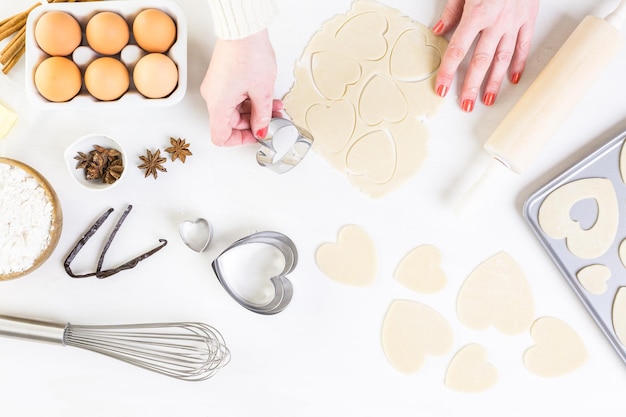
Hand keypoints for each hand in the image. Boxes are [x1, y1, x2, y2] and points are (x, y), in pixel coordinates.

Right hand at [201, 29, 282, 145]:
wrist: (242, 29)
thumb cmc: (248, 54)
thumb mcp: (262, 92)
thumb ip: (262, 116)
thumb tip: (261, 130)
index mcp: (218, 105)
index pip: (221, 137)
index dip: (240, 140)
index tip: (257, 136)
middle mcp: (213, 97)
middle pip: (231, 123)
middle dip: (254, 123)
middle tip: (273, 121)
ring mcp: (217, 87)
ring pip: (235, 110)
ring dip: (256, 111)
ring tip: (276, 107)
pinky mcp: (223, 78)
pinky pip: (235, 97)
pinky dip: (251, 100)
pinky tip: (267, 97)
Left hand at [432, 0, 538, 111]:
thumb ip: (451, 11)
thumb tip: (438, 30)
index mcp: (477, 13)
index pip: (457, 50)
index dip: (448, 71)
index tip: (442, 88)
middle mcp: (496, 21)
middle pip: (480, 60)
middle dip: (471, 85)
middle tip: (465, 104)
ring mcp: (514, 21)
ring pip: (502, 58)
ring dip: (494, 81)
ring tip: (486, 99)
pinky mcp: (528, 18)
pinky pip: (523, 45)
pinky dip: (519, 63)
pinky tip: (513, 78)